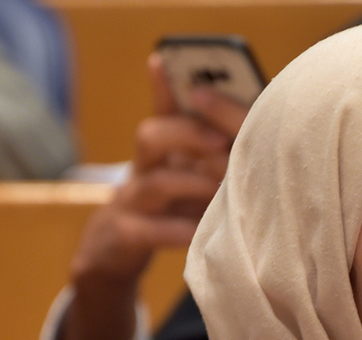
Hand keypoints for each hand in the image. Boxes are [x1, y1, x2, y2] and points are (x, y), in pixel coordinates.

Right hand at [58, 53, 251, 339]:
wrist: (111, 257)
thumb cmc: (161, 213)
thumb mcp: (181, 180)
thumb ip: (207, 158)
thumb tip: (250, 135)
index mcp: (159, 155)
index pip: (160, 111)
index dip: (163, 86)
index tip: (166, 60)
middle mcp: (140, 172)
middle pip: (150, 136)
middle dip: (187, 133)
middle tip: (221, 142)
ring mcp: (129, 204)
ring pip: (152, 183)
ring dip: (189, 184)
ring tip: (219, 191)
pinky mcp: (124, 237)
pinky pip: (149, 231)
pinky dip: (177, 233)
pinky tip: (200, 235)